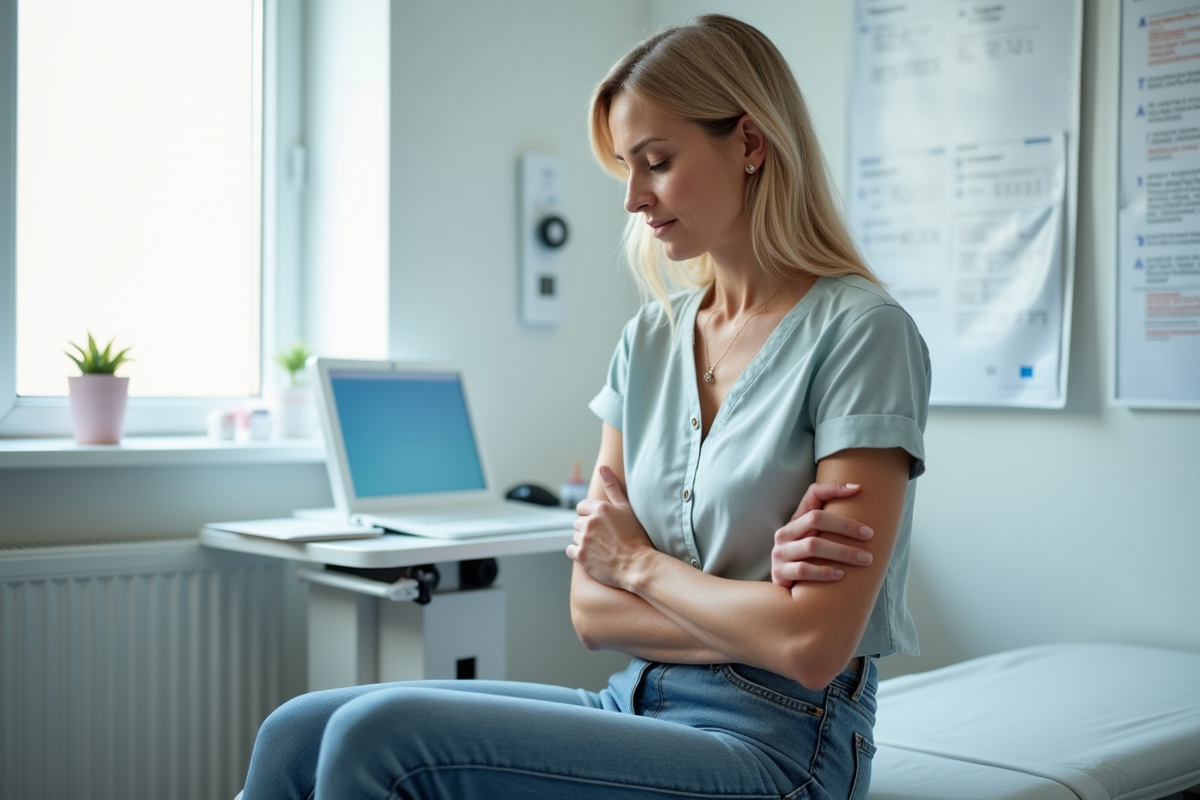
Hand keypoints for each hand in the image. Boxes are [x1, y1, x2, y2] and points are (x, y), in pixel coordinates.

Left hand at [567, 466, 655, 589]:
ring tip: (601, 547)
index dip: (590, 515)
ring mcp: (584, 539)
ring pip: (575, 536)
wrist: (638, 565)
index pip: (581, 507)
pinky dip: (578, 553)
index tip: (601, 524)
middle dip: (587, 528)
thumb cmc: (636, 536)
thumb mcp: (626, 508)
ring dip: (584, 541)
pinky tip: (593, 556)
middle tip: (603, 537)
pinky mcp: (580, 555)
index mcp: (600, 508)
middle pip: (578, 522)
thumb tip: (602, 467)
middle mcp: (590, 522)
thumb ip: (612, 487)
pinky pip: (570, 550)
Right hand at [772, 482, 874, 588]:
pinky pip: (803, 570)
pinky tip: (841, 574)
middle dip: (846, 526)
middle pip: (815, 520)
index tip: (859, 491)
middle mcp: (785, 533)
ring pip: (812, 546)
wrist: (787, 589)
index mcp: (795, 520)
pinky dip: (824, 572)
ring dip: (842, 552)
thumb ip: (833, 517)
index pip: (813, 494)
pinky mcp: (780, 573)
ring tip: (864, 559)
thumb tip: (857, 489)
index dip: (834, 490)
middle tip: (870, 536)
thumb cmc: (808, 559)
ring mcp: (780, 553)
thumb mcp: (816, 537)